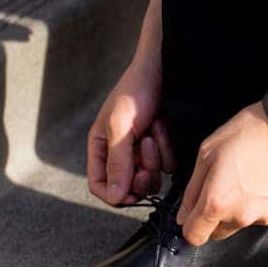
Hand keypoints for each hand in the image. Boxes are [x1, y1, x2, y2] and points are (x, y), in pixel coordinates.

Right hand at [87, 58, 174, 204]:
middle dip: (141, 172)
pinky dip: (167, 148)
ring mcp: (141, 153)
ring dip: (155, 157)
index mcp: (100, 149)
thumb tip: (115, 195)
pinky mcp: (160, 149)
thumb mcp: (121, 126)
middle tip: (147, 147)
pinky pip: (167, 165)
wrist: (162, 71)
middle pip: (129, 187)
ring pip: (150, 178)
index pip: (100, 186)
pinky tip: (162, 126)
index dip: (115, 195)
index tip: (132, 194)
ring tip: (153, 130)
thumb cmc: (135, 91)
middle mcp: (119, 155)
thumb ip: (118, 163)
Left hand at [175, 101, 267, 244]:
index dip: (191, 226)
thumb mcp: (207, 152)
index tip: (194, 217)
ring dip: (243, 207)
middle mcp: (242, 216)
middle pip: (220, 232)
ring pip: (245, 222)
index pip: (195, 236)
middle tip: (226, 185)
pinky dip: (266, 201)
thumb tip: (184, 215)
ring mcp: (267, 215)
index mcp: (217, 202)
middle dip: (217, 216)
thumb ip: (192, 190)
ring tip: (252, 177)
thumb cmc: (250, 132)